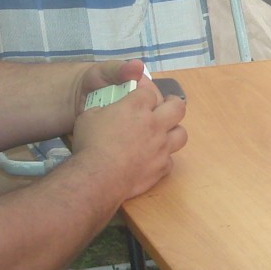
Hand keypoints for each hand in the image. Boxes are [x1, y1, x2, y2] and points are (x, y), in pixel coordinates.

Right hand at [72, 66, 187, 201]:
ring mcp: (161, 146)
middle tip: (166, 106)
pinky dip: (162, 158)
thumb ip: (102, 109)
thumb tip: (105, 110)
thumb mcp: (88, 116)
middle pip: (177, 107)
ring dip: (174, 131)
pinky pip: (170, 160)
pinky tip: (153, 159)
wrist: (99, 177)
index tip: (139, 96)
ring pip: (181, 134)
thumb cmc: (91, 144)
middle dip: (173, 104)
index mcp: (136, 107)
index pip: (149, 92)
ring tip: (165, 133)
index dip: (145, 93)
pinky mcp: (162, 167)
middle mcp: (154, 123)